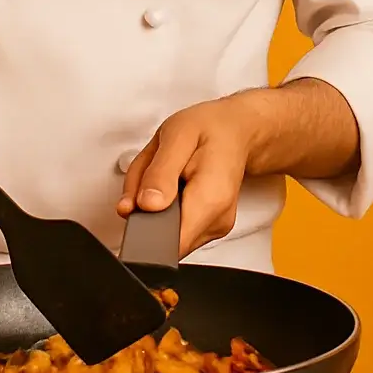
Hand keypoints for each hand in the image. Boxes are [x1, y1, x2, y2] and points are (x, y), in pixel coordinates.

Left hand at [117, 92, 269, 257]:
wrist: (234, 131)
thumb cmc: (210, 129)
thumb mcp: (177, 135)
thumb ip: (160, 173)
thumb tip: (146, 205)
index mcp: (211, 199)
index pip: (171, 243)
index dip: (144, 227)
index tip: (137, 202)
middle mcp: (216, 220)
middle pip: (161, 235)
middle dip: (144, 206)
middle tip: (153, 172)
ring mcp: (213, 228)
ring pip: (162, 231)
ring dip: (151, 205)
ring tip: (165, 174)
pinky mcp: (206, 229)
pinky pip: (171, 226)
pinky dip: (161, 206)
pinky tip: (171, 184)